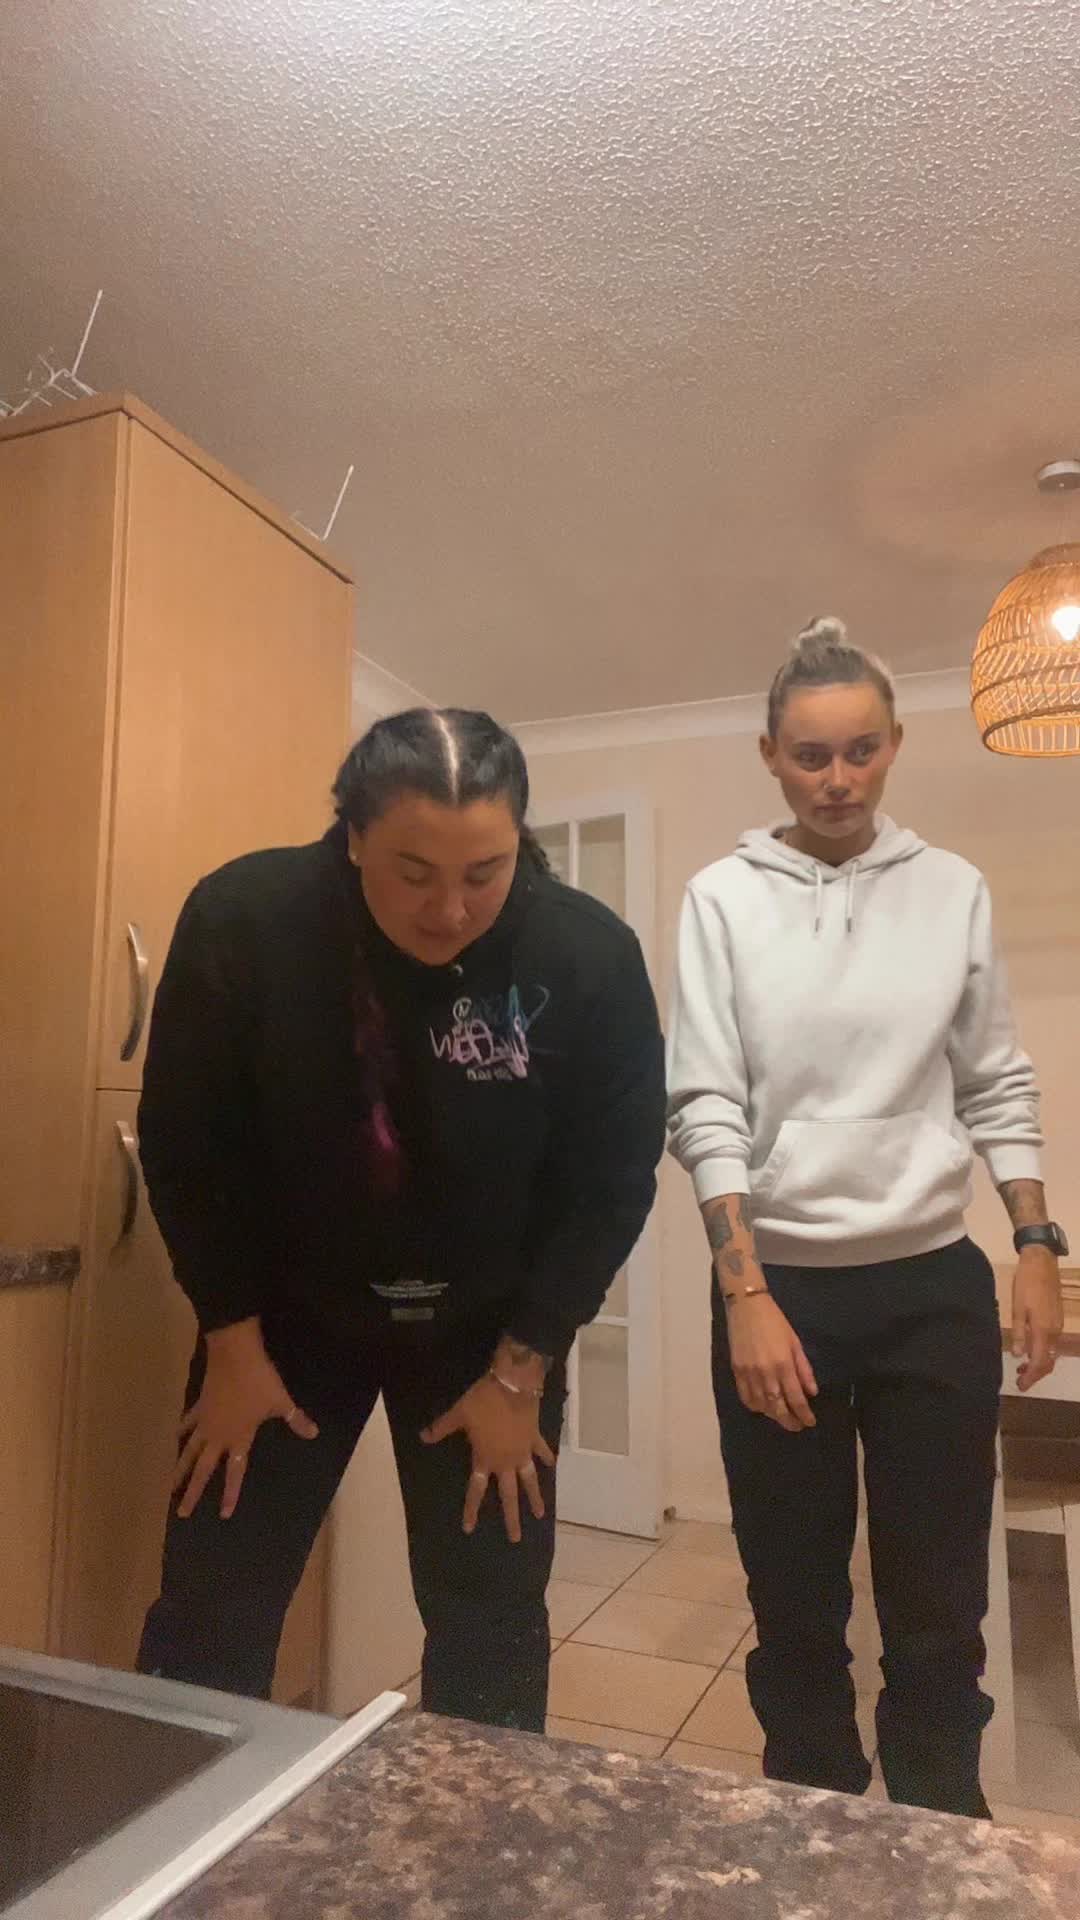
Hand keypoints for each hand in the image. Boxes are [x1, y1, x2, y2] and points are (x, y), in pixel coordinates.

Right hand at [175, 1318, 318, 1518]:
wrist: (235, 1353)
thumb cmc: (259, 1380)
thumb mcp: (281, 1401)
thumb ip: (296, 1419)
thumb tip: (313, 1433)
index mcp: (239, 1438)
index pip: (234, 1472)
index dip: (230, 1494)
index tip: (223, 1514)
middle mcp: (218, 1435)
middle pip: (203, 1469)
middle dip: (193, 1491)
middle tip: (183, 1512)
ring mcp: (205, 1421)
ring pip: (188, 1451)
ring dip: (179, 1469)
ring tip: (170, 1486)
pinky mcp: (199, 1405)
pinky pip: (188, 1423)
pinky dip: (182, 1432)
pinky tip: (175, 1439)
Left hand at [421, 1374, 555, 1542]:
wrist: (513, 1384)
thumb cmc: (483, 1401)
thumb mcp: (458, 1414)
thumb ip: (441, 1428)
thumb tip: (423, 1438)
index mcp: (485, 1459)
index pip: (477, 1490)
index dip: (471, 1509)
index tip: (469, 1528)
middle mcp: (506, 1462)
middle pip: (509, 1495)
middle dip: (512, 1518)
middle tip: (515, 1538)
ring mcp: (523, 1452)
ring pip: (530, 1480)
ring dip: (535, 1497)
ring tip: (540, 1514)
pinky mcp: (535, 1438)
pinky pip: (541, 1452)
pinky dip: (546, 1458)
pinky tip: (551, 1466)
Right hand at [726, 1291, 817, 1431]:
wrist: (747, 1307)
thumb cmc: (775, 1322)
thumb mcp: (795, 1343)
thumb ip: (804, 1369)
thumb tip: (811, 1392)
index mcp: (783, 1365)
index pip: (796, 1398)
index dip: (804, 1414)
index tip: (810, 1422)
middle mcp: (765, 1373)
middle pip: (778, 1407)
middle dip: (789, 1421)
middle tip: (798, 1426)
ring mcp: (749, 1374)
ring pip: (761, 1406)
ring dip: (773, 1415)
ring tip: (783, 1416)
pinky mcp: (736, 1371)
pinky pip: (746, 1397)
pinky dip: (755, 1406)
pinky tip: (763, 1406)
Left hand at [1012, 1249, 1063, 1392]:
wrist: (1042, 1263)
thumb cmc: (1026, 1284)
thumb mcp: (1017, 1308)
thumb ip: (1019, 1333)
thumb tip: (1019, 1356)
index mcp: (1043, 1330)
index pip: (1039, 1362)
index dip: (1031, 1377)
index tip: (1021, 1386)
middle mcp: (1054, 1331)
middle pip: (1049, 1361)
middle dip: (1035, 1374)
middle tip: (1020, 1381)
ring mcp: (1058, 1325)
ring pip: (1051, 1353)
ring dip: (1038, 1363)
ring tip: (1022, 1367)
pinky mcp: (1057, 1318)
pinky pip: (1052, 1343)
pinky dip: (1042, 1351)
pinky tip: (1031, 1349)